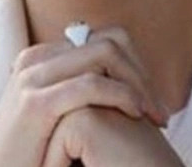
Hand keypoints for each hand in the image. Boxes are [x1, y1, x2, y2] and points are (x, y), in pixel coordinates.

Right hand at [0, 27, 169, 166]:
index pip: (103, 39)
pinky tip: (135, 115)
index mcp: (41, 58)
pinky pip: (91, 85)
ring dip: (138, 83)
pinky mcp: (35, 103)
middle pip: (108, 41)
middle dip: (141, 73)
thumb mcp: (57, 113)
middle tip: (158, 110)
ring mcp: (32, 77)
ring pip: (104, 53)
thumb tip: (122, 80)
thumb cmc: (33, 153)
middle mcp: (35, 59)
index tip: (150, 99)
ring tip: (153, 115)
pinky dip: (122, 95)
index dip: (135, 66)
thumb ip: (78, 90)